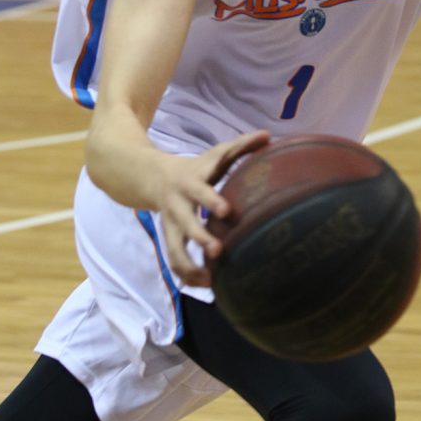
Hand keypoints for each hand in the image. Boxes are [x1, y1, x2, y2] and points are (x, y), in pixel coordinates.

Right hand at [158, 131, 269, 285]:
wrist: (152, 177)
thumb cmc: (196, 167)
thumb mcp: (214, 155)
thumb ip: (240, 146)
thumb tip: (268, 134)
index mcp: (190, 183)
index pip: (200, 191)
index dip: (211, 201)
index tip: (226, 212)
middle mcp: (177, 205)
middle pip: (185, 224)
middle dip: (199, 238)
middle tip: (218, 251)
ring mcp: (171, 225)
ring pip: (174, 250)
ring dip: (190, 267)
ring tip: (212, 281)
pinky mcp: (170, 240)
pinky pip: (175, 262)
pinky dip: (188, 276)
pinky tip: (209, 286)